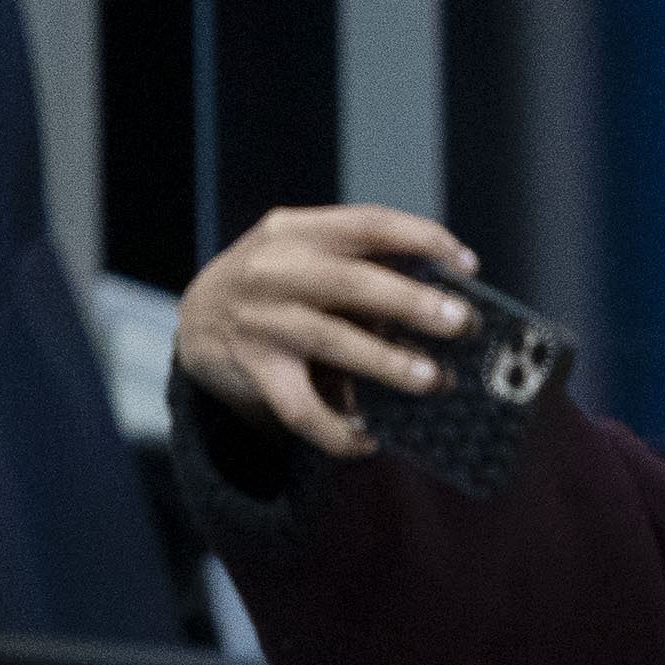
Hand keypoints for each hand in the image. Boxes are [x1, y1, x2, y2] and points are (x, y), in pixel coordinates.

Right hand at [173, 203, 483, 459]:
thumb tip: (448, 298)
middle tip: (462, 323)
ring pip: (331, 340)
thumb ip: (362, 265)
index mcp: (297, 231)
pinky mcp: (252, 367)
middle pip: (352, 281)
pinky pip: (300, 407)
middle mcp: (274, 269)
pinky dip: (336, 430)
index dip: (422, 239)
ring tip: (432, 380)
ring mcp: (260, 319)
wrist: (197, 319)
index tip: (468, 266)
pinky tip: (367, 440)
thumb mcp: (308, 255)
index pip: (367, 223)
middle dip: (412, 303)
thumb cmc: (280, 286)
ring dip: (387, 362)